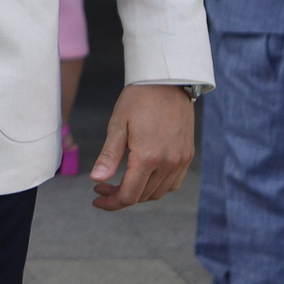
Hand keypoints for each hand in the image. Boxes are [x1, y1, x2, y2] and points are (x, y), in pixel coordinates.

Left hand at [91, 84, 195, 210]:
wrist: (167, 81)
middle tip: (102, 187)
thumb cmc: (138, 99)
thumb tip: (96, 179)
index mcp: (148, 157)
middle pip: (143, 196)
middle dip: (120, 196)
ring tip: (120, 183)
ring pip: (158, 192)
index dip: (111, 202)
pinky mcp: (187, 155)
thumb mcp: (117, 126)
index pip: (129, 195)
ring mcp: (180, 160)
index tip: (97, 198)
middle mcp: (168, 162)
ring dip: (138, 193)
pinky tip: (143, 178)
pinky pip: (173, 182)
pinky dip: (157, 186)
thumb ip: (108, 156)